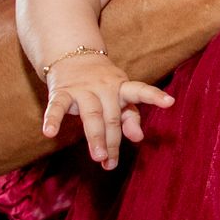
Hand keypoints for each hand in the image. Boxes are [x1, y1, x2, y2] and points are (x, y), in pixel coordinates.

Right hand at [42, 52, 172, 170]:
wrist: (72, 56)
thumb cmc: (102, 84)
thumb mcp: (120, 96)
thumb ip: (130, 117)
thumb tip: (139, 138)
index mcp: (121, 87)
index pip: (140, 91)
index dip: (155, 96)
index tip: (170, 102)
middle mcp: (104, 87)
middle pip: (112, 116)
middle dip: (113, 140)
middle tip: (111, 164)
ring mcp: (82, 89)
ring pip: (91, 114)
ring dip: (95, 136)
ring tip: (99, 157)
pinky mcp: (61, 91)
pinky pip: (56, 107)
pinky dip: (52, 119)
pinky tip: (49, 133)